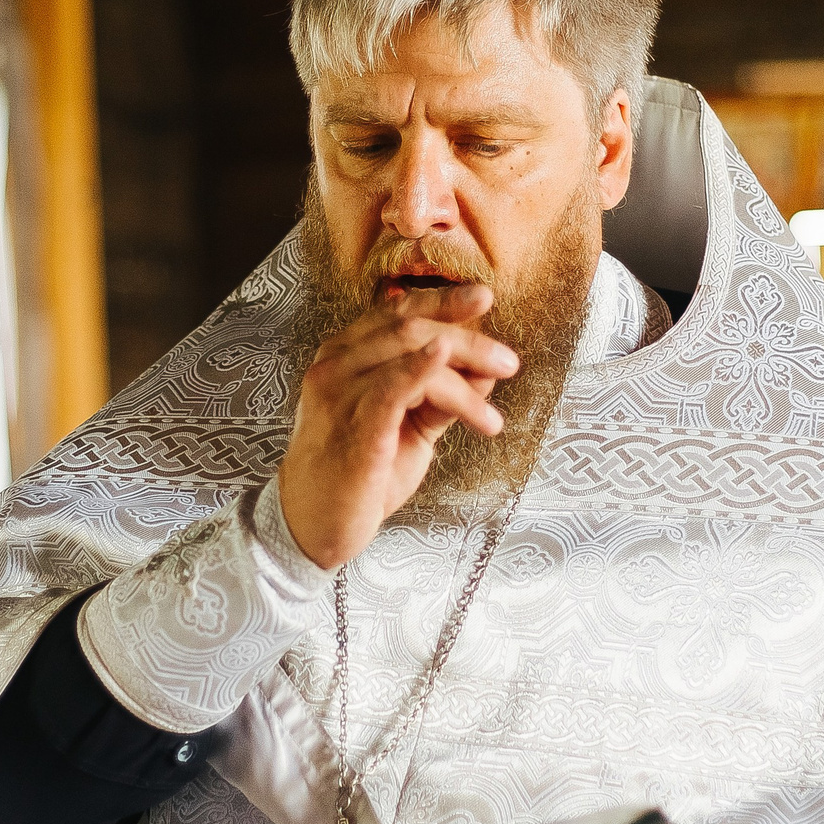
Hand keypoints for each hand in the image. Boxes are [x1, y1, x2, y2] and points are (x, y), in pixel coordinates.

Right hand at [277, 282, 519, 569]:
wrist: (316, 527)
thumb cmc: (357, 476)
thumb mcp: (407, 427)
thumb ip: (439, 396)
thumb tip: (485, 371)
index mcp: (345, 356)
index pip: (396, 313)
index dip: (442, 300)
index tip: (482, 297)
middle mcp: (336, 365)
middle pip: (409, 327)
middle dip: (468, 340)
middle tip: (507, 362)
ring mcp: (339, 393)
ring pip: (409, 351)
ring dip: (464, 373)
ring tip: (491, 410)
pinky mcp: (352, 427)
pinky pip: (391, 386)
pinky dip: (421, 368)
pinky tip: (445, 360)